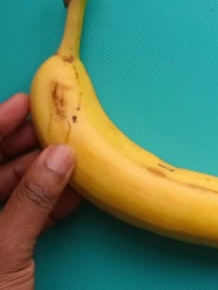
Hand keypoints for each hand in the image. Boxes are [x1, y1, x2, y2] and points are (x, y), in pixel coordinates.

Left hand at [0, 93, 80, 289]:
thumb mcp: (5, 252)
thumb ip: (32, 200)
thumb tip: (61, 156)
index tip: (25, 103)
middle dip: (24, 147)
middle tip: (58, 128)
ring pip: (7, 191)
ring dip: (43, 177)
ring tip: (74, 160)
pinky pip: (20, 217)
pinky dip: (47, 206)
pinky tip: (74, 195)